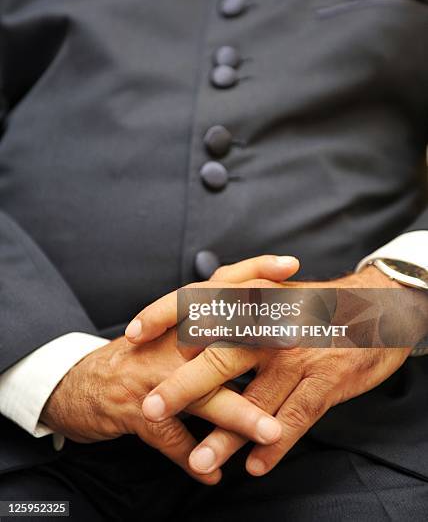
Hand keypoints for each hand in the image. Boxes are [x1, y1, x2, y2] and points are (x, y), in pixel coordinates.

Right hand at [42, 255, 298, 484]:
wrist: (79, 383)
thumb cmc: (139, 357)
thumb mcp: (171, 332)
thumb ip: (210, 321)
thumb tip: (257, 304)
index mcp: (180, 318)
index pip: (221, 284)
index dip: (254, 271)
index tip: (291, 266)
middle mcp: (168, 340)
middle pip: (220, 334)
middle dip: (261, 337)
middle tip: (300, 342)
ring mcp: (152, 373)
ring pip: (203, 393)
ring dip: (238, 414)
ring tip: (271, 432)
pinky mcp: (134, 410)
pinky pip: (169, 438)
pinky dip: (192, 458)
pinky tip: (212, 475)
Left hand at [137, 266, 421, 476]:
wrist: (374, 308)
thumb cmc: (314, 307)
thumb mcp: (275, 291)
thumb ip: (236, 302)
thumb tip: (191, 319)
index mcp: (257, 299)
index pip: (201, 304)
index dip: (164, 316)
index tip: (133, 335)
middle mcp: (273, 327)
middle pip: (220, 358)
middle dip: (183, 386)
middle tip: (150, 409)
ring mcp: (298, 357)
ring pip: (255, 401)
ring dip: (226, 434)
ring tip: (201, 461)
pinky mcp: (324, 382)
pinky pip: (295, 420)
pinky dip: (274, 446)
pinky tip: (255, 468)